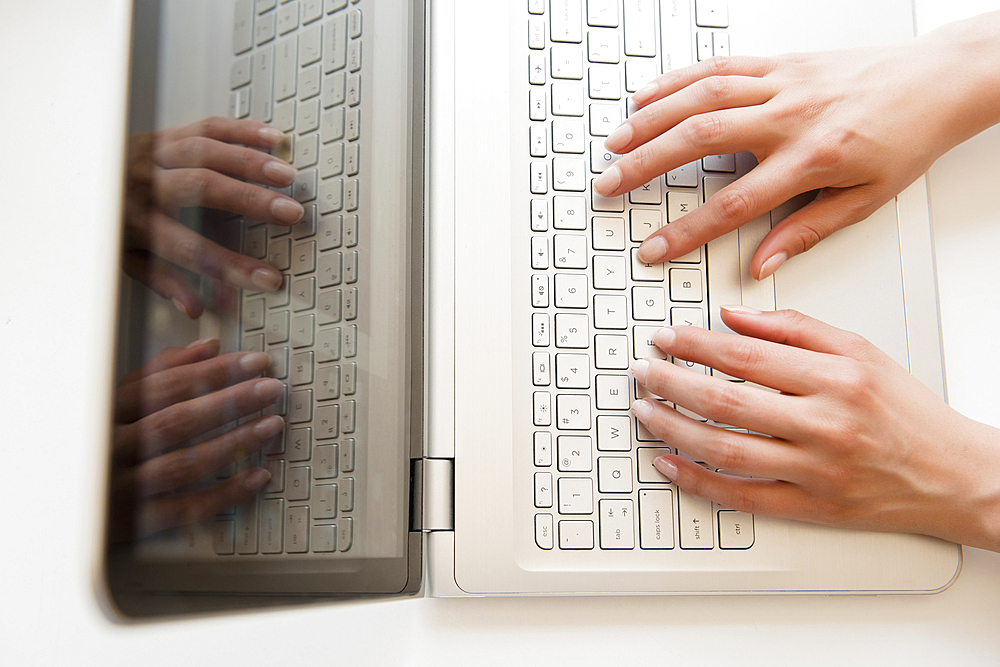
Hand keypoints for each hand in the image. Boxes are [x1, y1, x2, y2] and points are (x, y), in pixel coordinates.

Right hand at [110, 339, 281, 539]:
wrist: (56, 503)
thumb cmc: (97, 442)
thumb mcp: (116, 401)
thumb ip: (160, 372)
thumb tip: (209, 346)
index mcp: (107, 412)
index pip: (166, 384)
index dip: (215, 371)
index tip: (256, 362)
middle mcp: (110, 449)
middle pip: (177, 421)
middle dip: (230, 402)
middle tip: (272, 388)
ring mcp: (121, 488)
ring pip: (184, 463)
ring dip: (233, 443)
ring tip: (272, 425)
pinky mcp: (134, 524)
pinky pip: (186, 509)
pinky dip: (226, 493)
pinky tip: (259, 476)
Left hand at [124, 117, 303, 317]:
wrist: (67, 171)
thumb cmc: (105, 221)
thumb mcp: (124, 257)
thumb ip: (162, 281)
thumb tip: (195, 307)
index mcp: (136, 221)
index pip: (190, 249)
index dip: (231, 266)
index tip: (267, 278)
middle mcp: (146, 182)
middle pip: (203, 188)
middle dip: (251, 200)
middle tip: (290, 213)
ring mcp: (155, 153)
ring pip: (207, 151)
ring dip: (251, 162)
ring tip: (286, 176)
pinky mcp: (165, 134)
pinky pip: (206, 126)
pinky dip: (242, 130)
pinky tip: (271, 138)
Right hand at [595, 12, 999, 277]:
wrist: (938, 82)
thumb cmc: (906, 140)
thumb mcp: (864, 200)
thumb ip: (806, 231)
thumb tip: (761, 265)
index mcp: (812, 159)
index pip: (733, 204)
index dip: (686, 231)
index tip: (653, 249)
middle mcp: (790, 117)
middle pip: (700, 142)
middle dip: (646, 166)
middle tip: (608, 186)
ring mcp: (782, 83)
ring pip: (702, 97)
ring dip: (652, 119)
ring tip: (616, 144)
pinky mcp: (780, 62)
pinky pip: (720, 66)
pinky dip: (678, 79)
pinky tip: (648, 96)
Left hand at [630, 307, 999, 551]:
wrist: (953, 475)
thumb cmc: (906, 411)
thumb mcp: (860, 351)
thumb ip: (794, 328)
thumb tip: (732, 315)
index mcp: (835, 378)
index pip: (745, 356)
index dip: (694, 345)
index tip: (665, 338)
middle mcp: (823, 424)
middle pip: (725, 401)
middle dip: (670, 382)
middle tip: (641, 371)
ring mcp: (814, 470)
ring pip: (724, 449)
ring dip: (672, 427)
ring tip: (643, 410)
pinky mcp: (809, 507)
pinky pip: (740, 497)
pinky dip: (696, 480)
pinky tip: (667, 462)